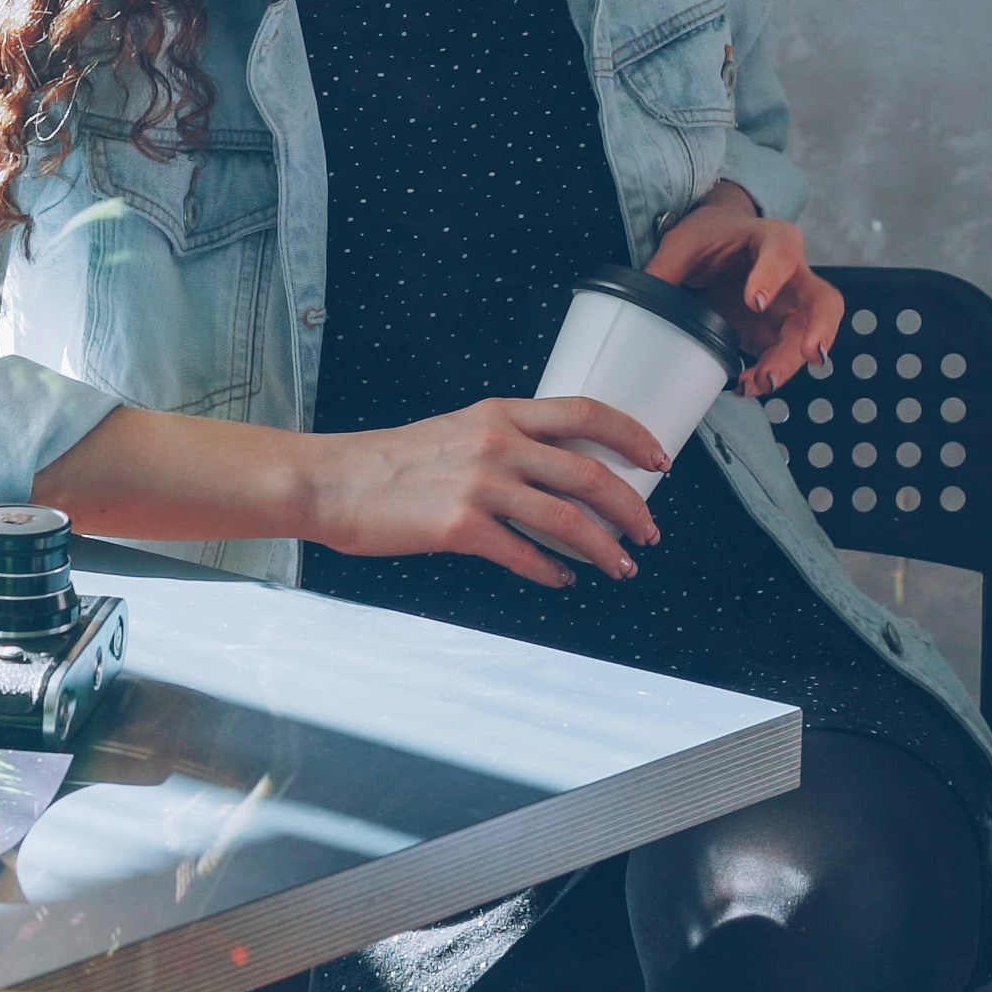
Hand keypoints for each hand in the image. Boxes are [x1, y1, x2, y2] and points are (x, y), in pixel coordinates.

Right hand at [297, 397, 669, 588]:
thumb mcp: (457, 432)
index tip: (659, 459)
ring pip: (568, 519)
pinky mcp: (459, 527)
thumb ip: (506, 444)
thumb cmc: (390, 461)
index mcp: (499, 413)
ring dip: (605, 548)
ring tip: (621, 566)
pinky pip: (525, 554)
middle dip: (632, 507)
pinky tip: (563, 579)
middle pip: (590, 472)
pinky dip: (553, 571)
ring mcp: (478, 485)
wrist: (332, 481)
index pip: (587, 412)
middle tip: (650, 531)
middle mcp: (495, 443)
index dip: (633, 435)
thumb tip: (558, 474)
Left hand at [649, 182, 842, 394]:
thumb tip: (643, 297)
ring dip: (789, 363)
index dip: (772, 276)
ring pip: (808, 337)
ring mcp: (790, 307)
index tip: (753, 301)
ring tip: (760, 383)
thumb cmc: (711, 235)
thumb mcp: (685, 241)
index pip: (782, 253)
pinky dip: (769, 374)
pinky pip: (785, 356)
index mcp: (772, 240)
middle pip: (823, 301)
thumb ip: (667, 266)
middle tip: (809, 354)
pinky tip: (746, 385)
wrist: (721, 242)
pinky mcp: (778, 332)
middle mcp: (794, 275)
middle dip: (818, 329)